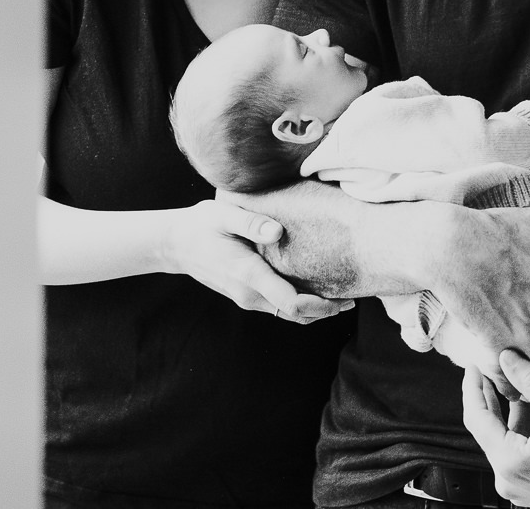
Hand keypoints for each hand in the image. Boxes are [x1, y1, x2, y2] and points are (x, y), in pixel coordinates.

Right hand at [161, 199, 354, 323]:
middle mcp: (249, 293)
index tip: (344, 299)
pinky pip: (278, 307)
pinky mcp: (246, 296)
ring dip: (314, 310)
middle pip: (295, 314)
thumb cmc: (201, 225)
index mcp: (248, 274)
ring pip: (288, 314)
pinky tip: (315, 291)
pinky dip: (300, 305)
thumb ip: (250, 222)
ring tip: (341, 297)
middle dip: (325, 310)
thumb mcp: (222, 215)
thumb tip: (277, 231)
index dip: (321, 306)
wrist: (175, 244)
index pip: (290, 303)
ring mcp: (246, 298)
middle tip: (354, 299)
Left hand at [462, 350, 529, 508]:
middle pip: (485, 430)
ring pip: (500, 441)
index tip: (473, 366)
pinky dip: (517, 431)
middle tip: (486, 371)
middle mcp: (508, 479)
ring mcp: (518, 488)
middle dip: (486, 397)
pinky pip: (514, 454)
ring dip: (504, 413)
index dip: (472, 388)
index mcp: (510, 461)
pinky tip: (527, 410)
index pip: (476, 417)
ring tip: (508, 386)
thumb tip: (508, 358)